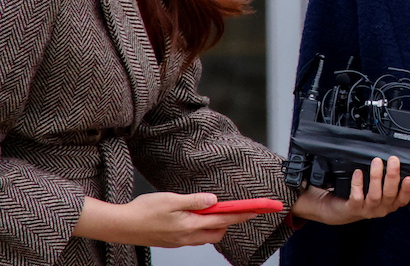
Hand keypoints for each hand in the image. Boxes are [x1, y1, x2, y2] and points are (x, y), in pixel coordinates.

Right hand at [73, 192, 256, 246]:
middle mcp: (188, 236)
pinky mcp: (172, 241)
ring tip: (214, 210)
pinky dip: (202, 228)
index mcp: (190, 225)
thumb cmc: (144, 211)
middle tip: (237, 208)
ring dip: (215, 225)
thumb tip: (215, 200)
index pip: (224, 220)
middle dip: (230, 222)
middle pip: (218, 232)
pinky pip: (194, 237)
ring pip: (206, 236)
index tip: (257, 210)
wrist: (122, 226)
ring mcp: (180, 241)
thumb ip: (195, 201)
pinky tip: (196, 217)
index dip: (242, 214)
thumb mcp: (172, 199)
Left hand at [292, 155, 409, 224]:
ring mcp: (367, 210)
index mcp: (390, 204)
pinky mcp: (354, 208)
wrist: (341, 210)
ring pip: (375, 195)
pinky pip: (357, 196)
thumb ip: (388, 181)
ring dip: (376, 177)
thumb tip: (395, 162)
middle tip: (393, 160)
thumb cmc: (363, 196)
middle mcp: (381, 209)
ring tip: (376, 162)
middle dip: (392, 176)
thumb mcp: (379, 191)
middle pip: (389, 194)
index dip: (407, 189)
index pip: (403, 199)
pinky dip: (358, 183)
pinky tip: (358, 172)